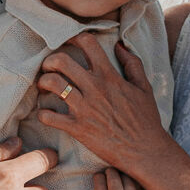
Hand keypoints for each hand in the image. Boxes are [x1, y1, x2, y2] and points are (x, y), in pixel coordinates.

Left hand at [37, 32, 167, 172]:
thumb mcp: (144, 87)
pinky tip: (47, 114)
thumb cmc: (146, 120)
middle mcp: (94, 88)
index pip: (87, 44)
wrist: (144, 151)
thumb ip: (132, 64)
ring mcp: (84, 108)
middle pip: (61, 61)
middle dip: (50, 60)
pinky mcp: (77, 128)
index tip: (68, 43)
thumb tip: (119, 45)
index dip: (73, 38)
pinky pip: (49, 117)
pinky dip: (43, 114)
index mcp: (109, 76)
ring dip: (43, 82)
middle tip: (50, 67)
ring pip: (52, 83)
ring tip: (44, 86)